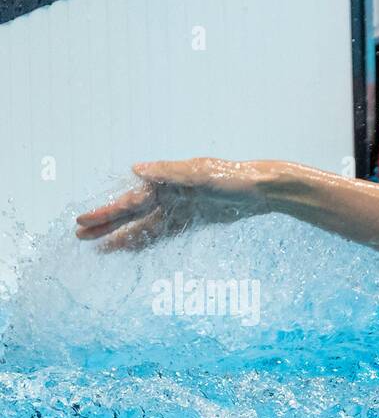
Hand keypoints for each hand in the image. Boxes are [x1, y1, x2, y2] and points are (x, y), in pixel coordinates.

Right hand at [75, 158, 272, 250]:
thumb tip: (136, 169)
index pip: (130, 201)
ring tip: (101, 248)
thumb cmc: (232, 178)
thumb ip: (170, 173)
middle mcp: (167, 194)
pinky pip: (164, 233)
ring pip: (144, 226)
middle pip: (131, 214)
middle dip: (106, 225)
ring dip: (123, 236)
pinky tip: (132, 248)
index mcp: (165, 182)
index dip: (107, 212)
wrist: (260, 190)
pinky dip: (147, 241)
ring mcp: (179, 208)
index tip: (83, 220)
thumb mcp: (202, 174)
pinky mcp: (192, 220)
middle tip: (80, 235)